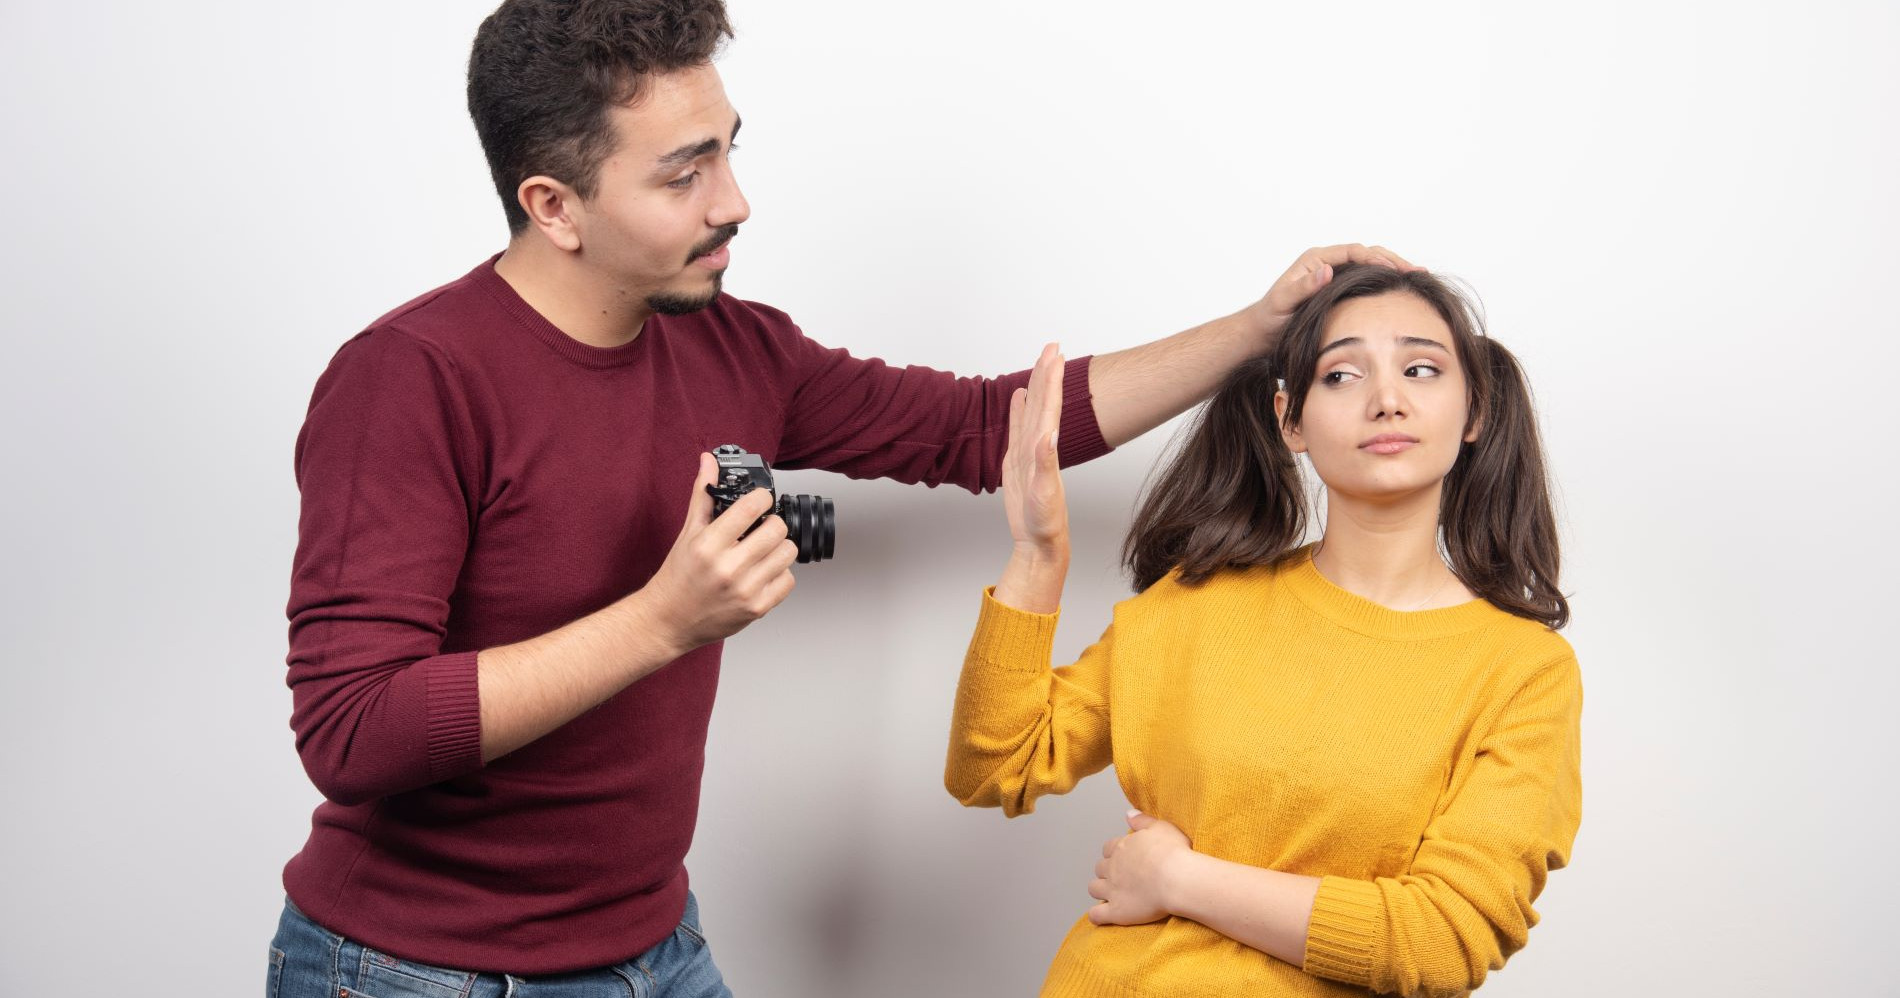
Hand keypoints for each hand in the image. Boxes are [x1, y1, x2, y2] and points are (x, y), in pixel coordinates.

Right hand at [641, 452, 799, 652]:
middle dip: (772, 524)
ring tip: (762, 551)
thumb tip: (708, 461)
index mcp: (709, 545)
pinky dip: (780, 573)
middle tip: (761, 528)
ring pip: (787, 553)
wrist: (668, 620)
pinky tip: (763, 572)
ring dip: (779, 548)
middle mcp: (728, 568)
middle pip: (777, 529)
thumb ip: (702, 494)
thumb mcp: (687, 532)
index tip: (760, 500)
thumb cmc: (678, 577)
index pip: (752, 507)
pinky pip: (788, 580)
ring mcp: (745, 590)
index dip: (762, 498)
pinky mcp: (757, 608)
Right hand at [1002, 343, 1067, 555]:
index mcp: (1046, 448)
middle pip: (1042, 401)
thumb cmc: (1045, 522)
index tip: (1055, 355)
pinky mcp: (1018, 461)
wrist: (1040, 542)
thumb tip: (1046, 436)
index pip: (1049, 406)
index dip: (1051, 379)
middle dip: (1046, 372)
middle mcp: (1039, 444)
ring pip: (1031, 410)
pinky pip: (1017, 427)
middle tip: (1051, 345)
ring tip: (1039, 362)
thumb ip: (1044, 464)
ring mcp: (1028, 451)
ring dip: (1035, 385)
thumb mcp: (1044, 494)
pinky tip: (1019, 396)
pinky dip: (1018, 410)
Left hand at [1087, 810, 1192, 925]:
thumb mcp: (1161, 827)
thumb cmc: (1173, 853)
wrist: (1177, 878)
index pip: (1109, 848)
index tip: (1126, 859)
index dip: (1115, 854)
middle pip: (1100, 868)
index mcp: (1122, 847)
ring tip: (1112, 895)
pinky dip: (1097, 915)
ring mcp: (1112, 889)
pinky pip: (1096, 915)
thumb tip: (1128, 814)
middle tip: (1122, 878)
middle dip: (1107, 872)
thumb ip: (1142, 820)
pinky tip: (1103, 916)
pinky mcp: (1116, 910)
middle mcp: (1112, 867)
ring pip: (1094, 888)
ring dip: (1100, 891)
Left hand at [1242, 243, 1422, 345]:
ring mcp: (1334, 275)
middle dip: (1393, 261)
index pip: (1355, 252)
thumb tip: (1327, 271)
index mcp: (1316, 259)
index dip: (1378, 258)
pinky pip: (1365, 281)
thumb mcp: (1285, 302)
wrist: (1263, 332)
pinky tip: (1400, 291)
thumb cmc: (1271, 318)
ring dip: (1392, 270)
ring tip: (1417, 277)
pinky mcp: (1338, 289)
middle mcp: (1327, 263)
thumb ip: (1304, 287)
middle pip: (1367, 254)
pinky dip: (1383, 283)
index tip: (1398, 269)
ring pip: (1370, 266)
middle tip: (1417, 271)